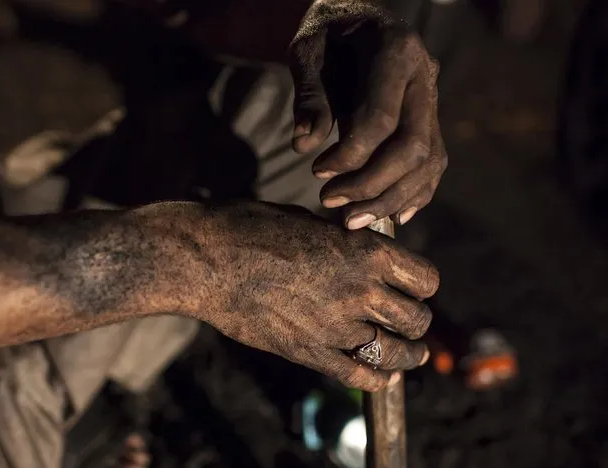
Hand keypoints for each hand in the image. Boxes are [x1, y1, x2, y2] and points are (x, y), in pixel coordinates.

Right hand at [198, 202, 438, 390]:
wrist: (208, 259)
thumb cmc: (255, 229)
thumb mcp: (311, 221)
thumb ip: (344, 242)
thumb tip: (361, 250)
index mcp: (365, 252)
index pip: (426, 278)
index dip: (423, 284)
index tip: (415, 288)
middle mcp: (360, 291)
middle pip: (417, 319)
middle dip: (417, 320)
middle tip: (409, 320)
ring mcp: (336, 326)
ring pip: (395, 352)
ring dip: (408, 355)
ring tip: (412, 355)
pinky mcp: (309, 352)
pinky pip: (358, 375)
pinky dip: (377, 379)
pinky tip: (383, 376)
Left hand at [288, 0, 446, 228]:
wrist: (357, 22)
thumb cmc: (327, 34)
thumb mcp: (307, 50)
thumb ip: (308, 95)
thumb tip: (304, 146)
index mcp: (396, 51)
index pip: (380, 119)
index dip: (349, 155)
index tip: (316, 172)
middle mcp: (424, 78)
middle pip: (412, 148)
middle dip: (371, 185)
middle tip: (331, 203)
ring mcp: (433, 101)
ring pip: (428, 163)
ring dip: (391, 200)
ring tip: (351, 220)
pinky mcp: (431, 120)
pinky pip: (434, 164)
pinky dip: (415, 195)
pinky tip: (390, 216)